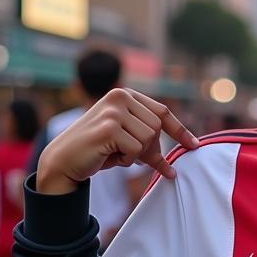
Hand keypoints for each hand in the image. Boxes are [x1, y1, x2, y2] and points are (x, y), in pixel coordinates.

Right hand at [37, 88, 198, 195]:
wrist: (62, 161)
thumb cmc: (97, 151)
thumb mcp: (127, 139)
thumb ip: (150, 136)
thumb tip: (190, 145)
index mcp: (125, 95)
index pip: (162, 112)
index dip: (180, 130)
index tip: (194, 145)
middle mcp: (119, 96)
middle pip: (157, 128)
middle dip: (150, 149)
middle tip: (129, 157)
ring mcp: (113, 110)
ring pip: (149, 139)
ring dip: (135, 155)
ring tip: (114, 153)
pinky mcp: (109, 127)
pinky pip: (136, 150)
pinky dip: (126, 160)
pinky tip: (108, 156)